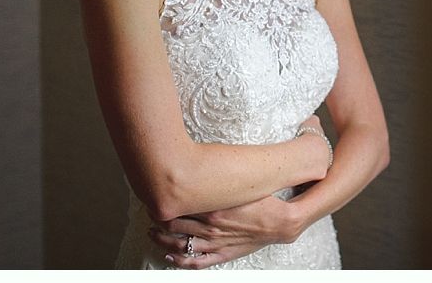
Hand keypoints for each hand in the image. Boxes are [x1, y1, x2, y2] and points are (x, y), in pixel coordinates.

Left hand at [149, 194, 305, 268]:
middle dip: (159, 218)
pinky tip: (170, 257)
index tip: (156, 195)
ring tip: (153, 233)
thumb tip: (201, 169)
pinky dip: (180, 262)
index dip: (164, 201)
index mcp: (213, 209)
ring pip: (179, 245)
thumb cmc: (261, 202)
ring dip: (163, 240)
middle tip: (151, 211)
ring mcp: (215, 243)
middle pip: (174, 225)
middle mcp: (210, 227)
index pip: (179, 205)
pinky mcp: (222, 254)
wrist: (280, 222)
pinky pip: (196, 262)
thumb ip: (219, 180)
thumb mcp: (239, 185)